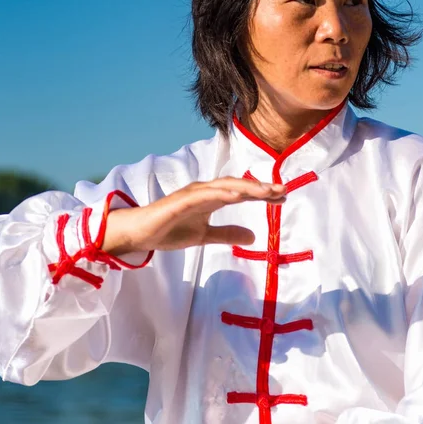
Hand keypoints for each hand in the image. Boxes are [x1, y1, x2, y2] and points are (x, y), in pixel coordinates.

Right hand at [102, 176, 286, 254]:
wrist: (139, 233)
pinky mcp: (180, 201)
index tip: (283, 197)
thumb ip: (227, 234)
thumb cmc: (169, 230)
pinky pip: (204, 195)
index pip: (241, 194)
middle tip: (283, 190)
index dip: (262, 194)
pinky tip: (237, 195)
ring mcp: (192, 194)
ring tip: (267, 191)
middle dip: (260, 188)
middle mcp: (204, 192)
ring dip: (246, 187)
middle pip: (237, 186)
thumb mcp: (204, 236)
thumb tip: (254, 237)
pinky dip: (221, 193)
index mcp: (211, 199)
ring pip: (224, 187)